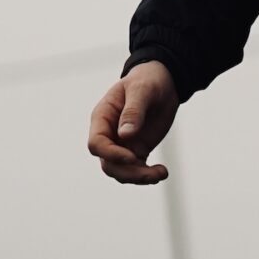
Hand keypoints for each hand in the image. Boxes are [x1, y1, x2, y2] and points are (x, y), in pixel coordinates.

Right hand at [88, 62, 178, 184]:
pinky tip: (162, 172)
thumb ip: (133, 111)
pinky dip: (147, 175)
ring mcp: (122, 144)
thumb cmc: (147, 81)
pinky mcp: (137, 150)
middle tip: (151, 173)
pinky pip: (136, 170)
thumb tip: (125, 134)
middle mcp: (109, 134)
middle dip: (128, 172)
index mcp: (102, 117)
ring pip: (121, 171)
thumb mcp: (142, 90)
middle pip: (107, 164)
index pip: (96, 144)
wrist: (162, 83)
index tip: (132, 157)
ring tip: (161, 173)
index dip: (111, 154)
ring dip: (139, 178)